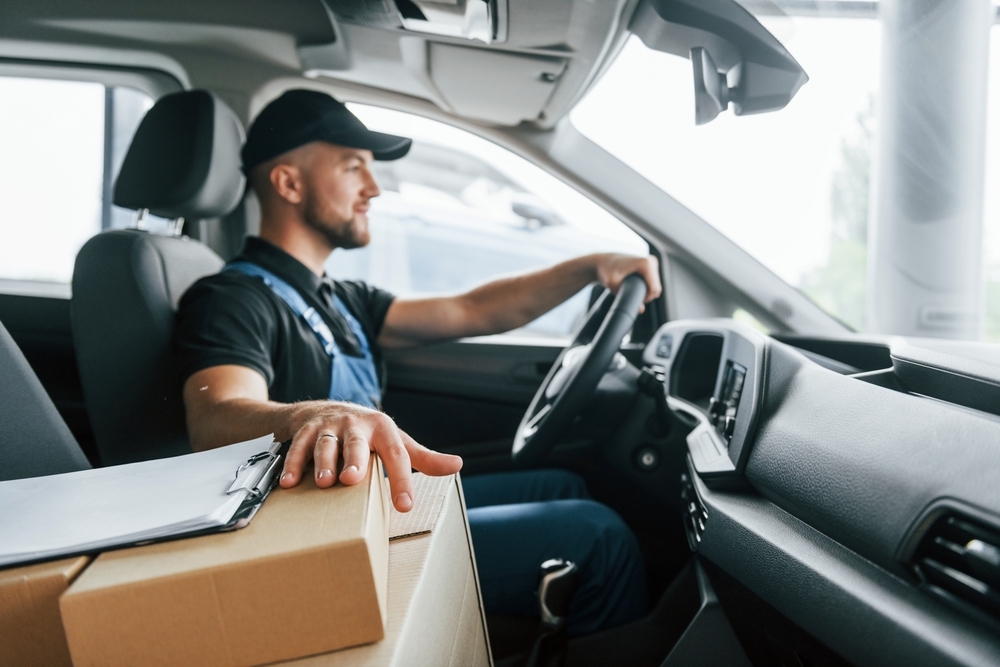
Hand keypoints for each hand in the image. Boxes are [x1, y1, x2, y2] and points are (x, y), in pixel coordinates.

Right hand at [278, 402, 462, 511]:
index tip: (405, 505)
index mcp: (383, 429)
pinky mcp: (306, 430)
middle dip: (354, 460)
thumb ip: (423, 458)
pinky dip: (292, 464)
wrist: (326, 410)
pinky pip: (298, 447)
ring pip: (326, 444)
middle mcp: (356, 425)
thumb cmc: (368, 434)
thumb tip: (457, 465)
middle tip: (352, 479)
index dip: (402, 480)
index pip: (396, 455)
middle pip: (357, 443)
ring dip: (322, 462)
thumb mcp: (397, 442)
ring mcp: (330, 427)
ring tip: (321, 482)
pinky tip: (288, 482)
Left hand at [594, 254, 661, 311]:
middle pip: (656, 288)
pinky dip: (645, 287)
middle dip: (645, 295)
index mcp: (645, 263)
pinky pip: (653, 282)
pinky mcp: (650, 264)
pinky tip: (633, 284)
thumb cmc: (606, 270)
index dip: (645, 298)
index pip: (654, 289)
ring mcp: (652, 262)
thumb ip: (627, 297)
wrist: (602, 261)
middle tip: (628, 292)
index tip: (631, 297)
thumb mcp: (612, 285)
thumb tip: (641, 310)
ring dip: (645, 291)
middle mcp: (651, 261)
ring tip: (629, 287)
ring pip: (655, 286)